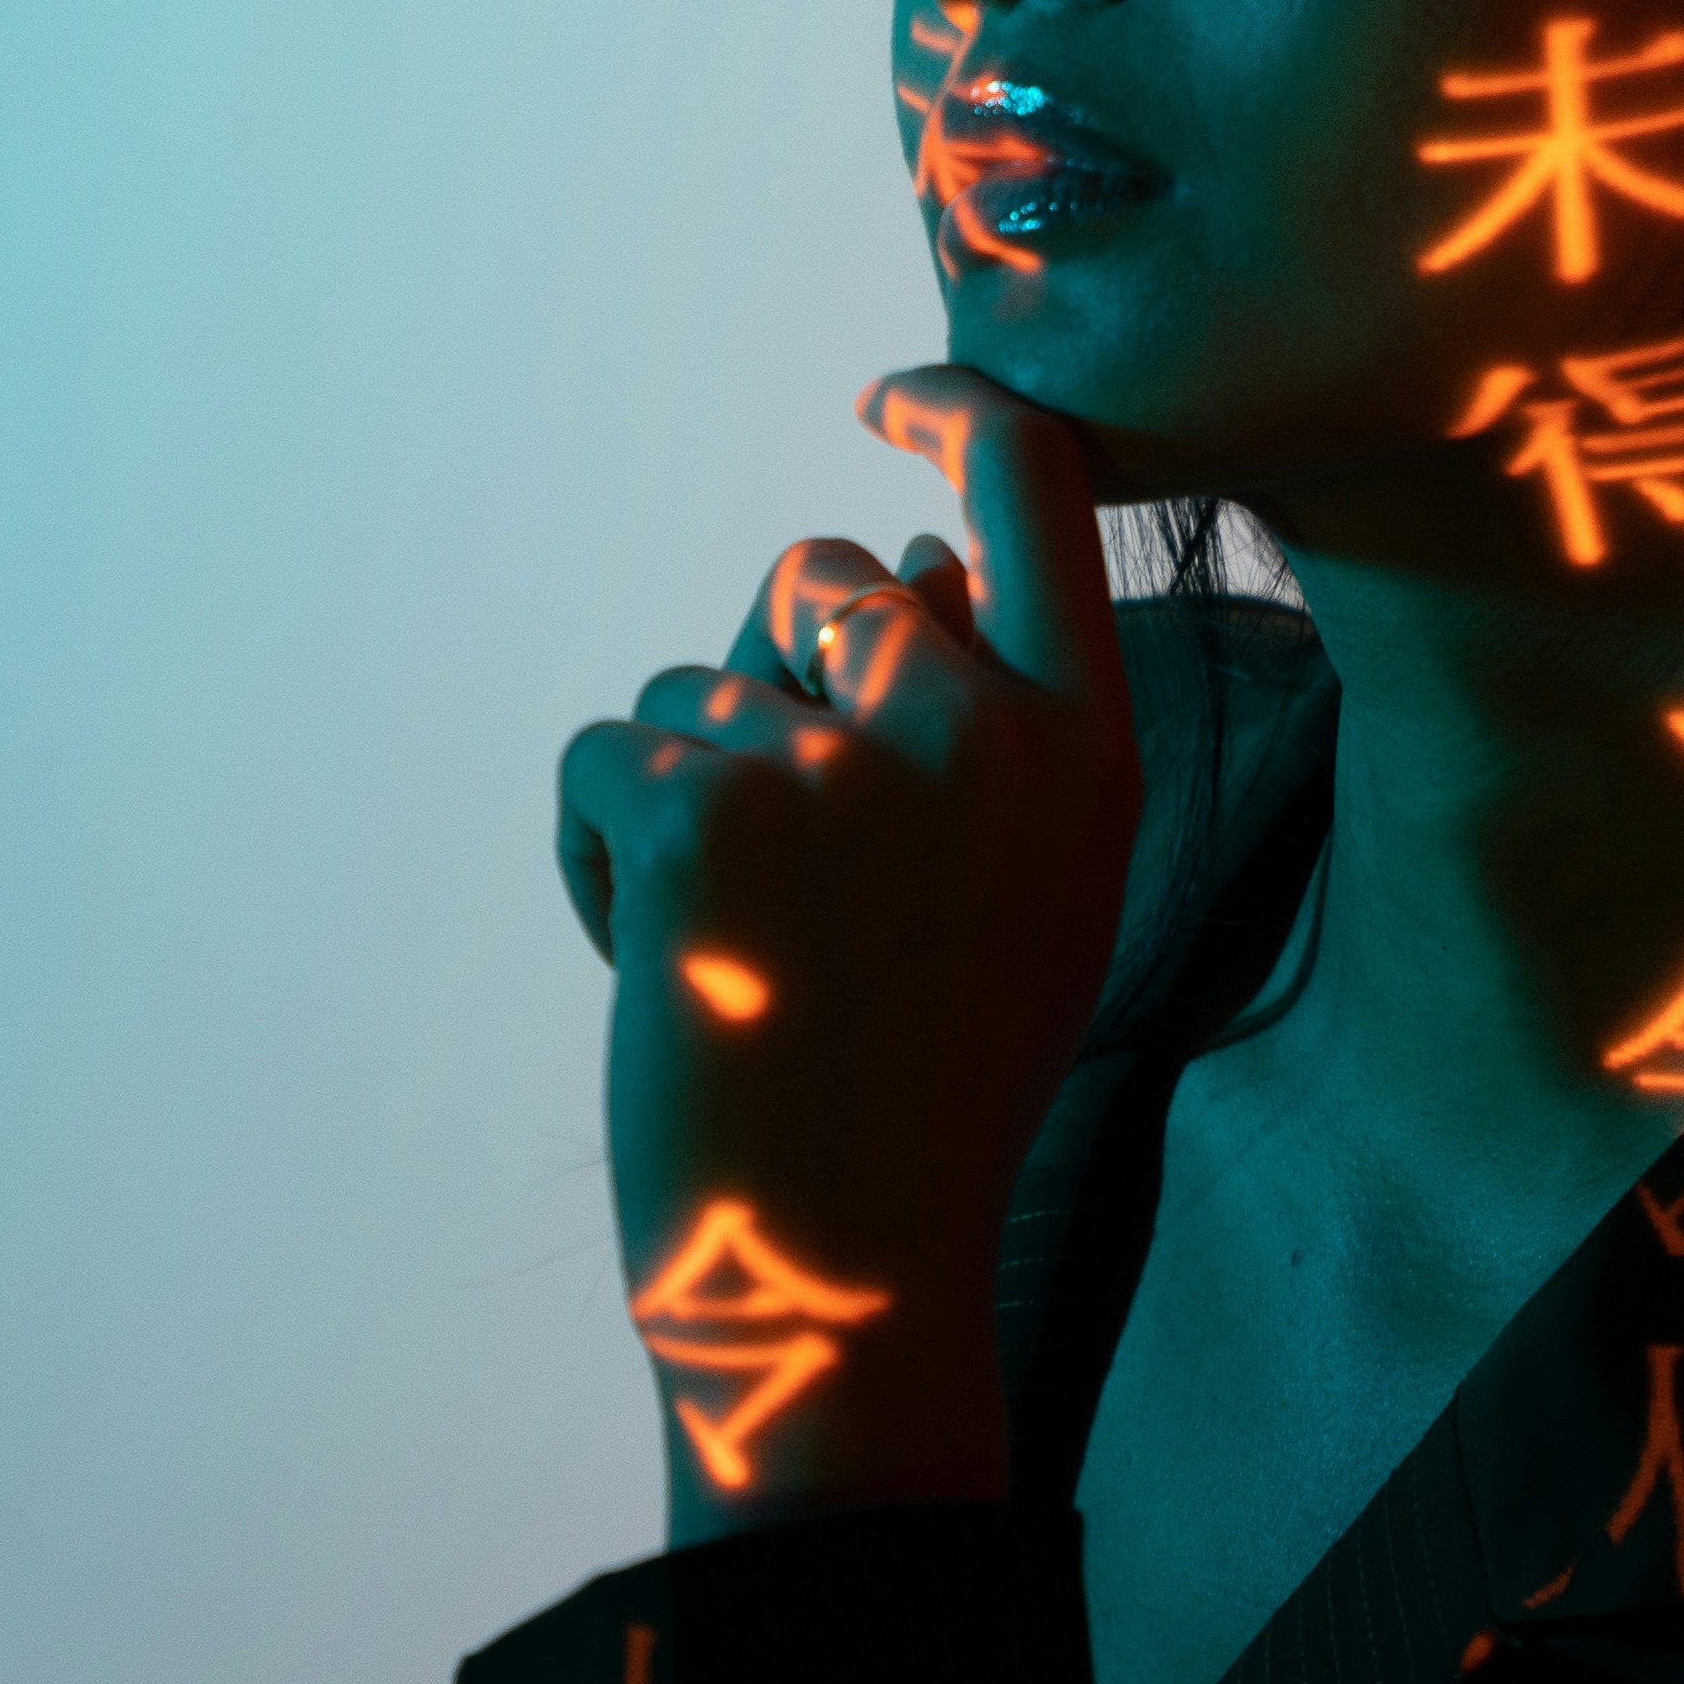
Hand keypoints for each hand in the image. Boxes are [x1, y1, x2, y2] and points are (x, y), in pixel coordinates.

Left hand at [551, 367, 1142, 1541]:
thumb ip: (1000, 727)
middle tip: (776, 846)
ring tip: (738, 955)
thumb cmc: (929, 1097)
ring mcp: (840, 763)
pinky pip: (605, 752)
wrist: (844, 1282)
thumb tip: (916, 558)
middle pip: (820, 576)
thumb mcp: (1034, 901)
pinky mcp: (701, 808)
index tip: (894, 401)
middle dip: (765, 676)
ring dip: (684, 797)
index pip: (1037, 489)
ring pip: (695, 687)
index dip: (958, 414)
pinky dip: (597, 850)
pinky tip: (654, 964)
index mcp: (1086, 749)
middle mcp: (980, 730)